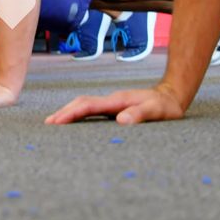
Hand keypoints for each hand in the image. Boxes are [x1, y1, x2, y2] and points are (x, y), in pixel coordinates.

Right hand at [45, 86, 184, 124]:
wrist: (171, 96)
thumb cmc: (165, 106)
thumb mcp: (156, 111)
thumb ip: (140, 114)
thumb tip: (120, 120)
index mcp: (117, 101)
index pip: (88, 105)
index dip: (71, 113)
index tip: (56, 121)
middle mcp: (111, 100)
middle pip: (81, 102)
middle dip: (64, 112)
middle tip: (48, 124)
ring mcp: (112, 103)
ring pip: (84, 104)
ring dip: (69, 112)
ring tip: (54, 122)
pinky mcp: (114, 108)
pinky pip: (91, 109)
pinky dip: (79, 114)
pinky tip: (74, 121)